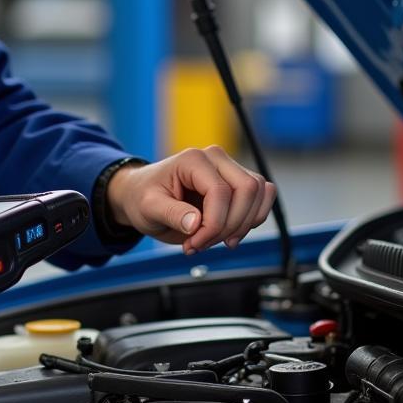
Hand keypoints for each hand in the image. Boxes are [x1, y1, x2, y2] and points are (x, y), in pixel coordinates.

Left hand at [105, 146, 274, 253]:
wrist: (141, 195)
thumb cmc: (143, 196)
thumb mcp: (148, 208)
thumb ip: (172, 214)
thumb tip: (195, 223)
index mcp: (193, 160)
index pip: (221, 192)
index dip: (214, 224)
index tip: (194, 243)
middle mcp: (215, 159)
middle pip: (247, 190)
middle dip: (231, 225)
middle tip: (204, 243)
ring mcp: (228, 169)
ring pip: (260, 193)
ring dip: (243, 225)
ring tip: (214, 240)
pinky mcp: (236, 182)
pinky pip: (262, 197)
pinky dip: (252, 220)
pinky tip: (229, 233)